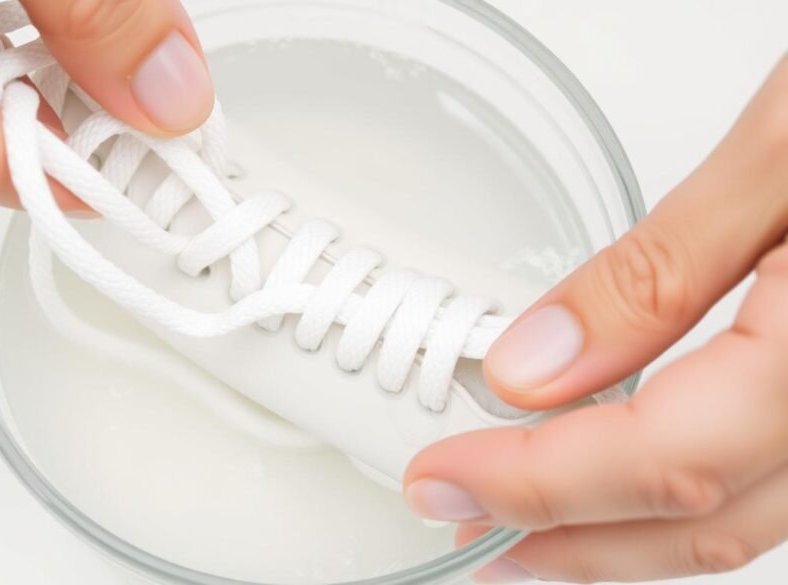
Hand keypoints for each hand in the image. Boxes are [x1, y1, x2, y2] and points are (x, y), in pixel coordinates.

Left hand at [405, 55, 787, 582]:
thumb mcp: (778, 158)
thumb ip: (654, 274)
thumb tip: (534, 367)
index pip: (659, 461)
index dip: (533, 484)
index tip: (443, 478)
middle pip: (698, 521)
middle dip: (564, 539)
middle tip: (465, 522)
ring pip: (740, 520)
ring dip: (619, 537)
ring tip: (526, 525)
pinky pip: (770, 483)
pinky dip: (680, 498)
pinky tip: (622, 487)